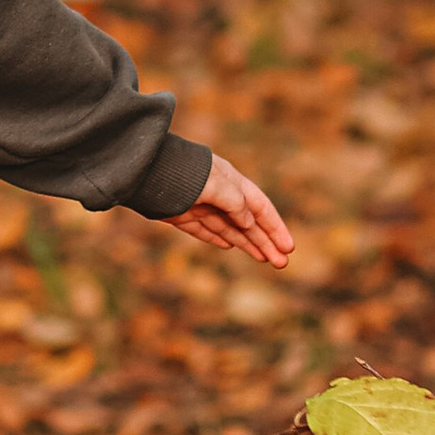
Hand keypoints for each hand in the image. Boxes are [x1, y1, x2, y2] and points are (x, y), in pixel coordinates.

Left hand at [169, 154, 292, 267]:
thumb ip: (236, 204)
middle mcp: (219, 194)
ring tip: (266, 260)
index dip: (275, 227)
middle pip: (248, 222)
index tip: (288, 247)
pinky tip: (230, 246)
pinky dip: (218, 239)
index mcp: (231, 182)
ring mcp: (200, 205)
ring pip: (230, 229)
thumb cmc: (186, 173)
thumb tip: (249, 223)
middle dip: (266, 242)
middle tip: (282, 263)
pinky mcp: (182, 215)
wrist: (146, 170)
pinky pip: (205, 231)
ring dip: (249, 244)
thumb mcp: (217, 186)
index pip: (260, 207)